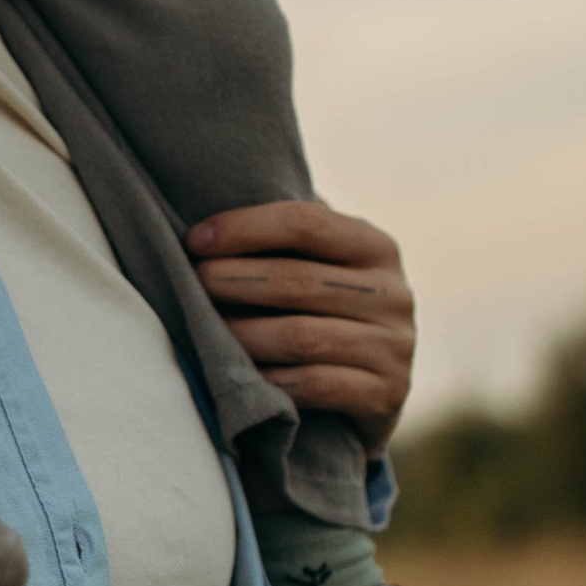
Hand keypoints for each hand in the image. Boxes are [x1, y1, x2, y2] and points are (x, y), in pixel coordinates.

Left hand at [184, 200, 415, 449]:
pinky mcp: (385, 395)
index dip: (244, 227)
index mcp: (376, 247)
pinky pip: (314, 385)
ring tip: (204, 330)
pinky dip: (269, 380)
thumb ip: (291, 235)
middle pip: (298, 280)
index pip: (306, 222)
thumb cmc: (328, 312)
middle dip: (234, 279)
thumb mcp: (324, 265)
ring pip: (301, 337)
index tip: (196, 239)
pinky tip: (239, 376)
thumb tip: (220, 189)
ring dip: (242, 334)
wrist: (376, 392)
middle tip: (191, 282)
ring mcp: (394, 348)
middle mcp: (394, 294)